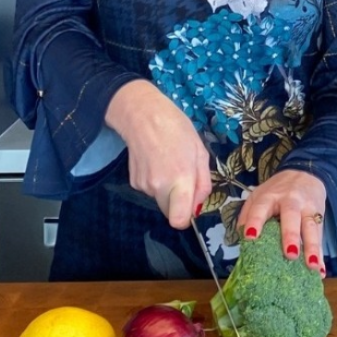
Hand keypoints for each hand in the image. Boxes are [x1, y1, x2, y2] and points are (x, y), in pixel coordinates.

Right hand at [105, 79, 211, 227]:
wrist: (142, 115)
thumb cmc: (176, 129)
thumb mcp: (200, 152)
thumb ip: (203, 183)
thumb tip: (198, 205)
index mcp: (181, 180)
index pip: (179, 220)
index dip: (186, 217)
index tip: (190, 205)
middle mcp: (159, 188)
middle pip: (170, 211)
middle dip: (178, 201)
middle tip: (182, 176)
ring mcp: (144, 186)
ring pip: (160, 199)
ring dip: (166, 188)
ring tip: (167, 162)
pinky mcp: (133, 182)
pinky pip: (150, 190)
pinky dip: (154, 181)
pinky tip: (155, 161)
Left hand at [237, 168, 326, 275]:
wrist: (305, 172)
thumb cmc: (277, 190)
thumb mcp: (259, 194)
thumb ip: (248, 213)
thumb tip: (241, 237)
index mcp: (270, 196)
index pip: (261, 207)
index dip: (255, 220)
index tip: (250, 236)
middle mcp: (290, 200)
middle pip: (291, 216)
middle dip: (290, 235)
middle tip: (290, 254)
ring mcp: (307, 208)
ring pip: (310, 227)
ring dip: (312, 247)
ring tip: (311, 265)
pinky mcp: (320, 216)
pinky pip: (320, 236)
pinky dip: (321, 254)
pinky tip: (320, 270)